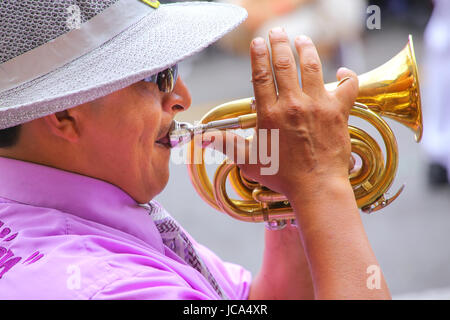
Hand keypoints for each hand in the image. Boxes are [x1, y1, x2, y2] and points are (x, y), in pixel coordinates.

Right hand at [241, 28, 357, 197]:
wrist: (316, 187)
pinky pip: (347, 87)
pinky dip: (346, 76)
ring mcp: (318, 105)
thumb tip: (202, 139)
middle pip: (285, 64)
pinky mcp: (338, 112)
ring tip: (302, 40)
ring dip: (306, 49)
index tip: (257, 41)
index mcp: (270, 114)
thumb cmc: (282, 176)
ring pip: (312, 67)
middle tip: (277, 31)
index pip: (261, 75)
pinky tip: (341, 71)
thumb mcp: (248, 161)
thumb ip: (226, 144)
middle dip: (279, 43)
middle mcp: (293, 104)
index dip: (258, 55)